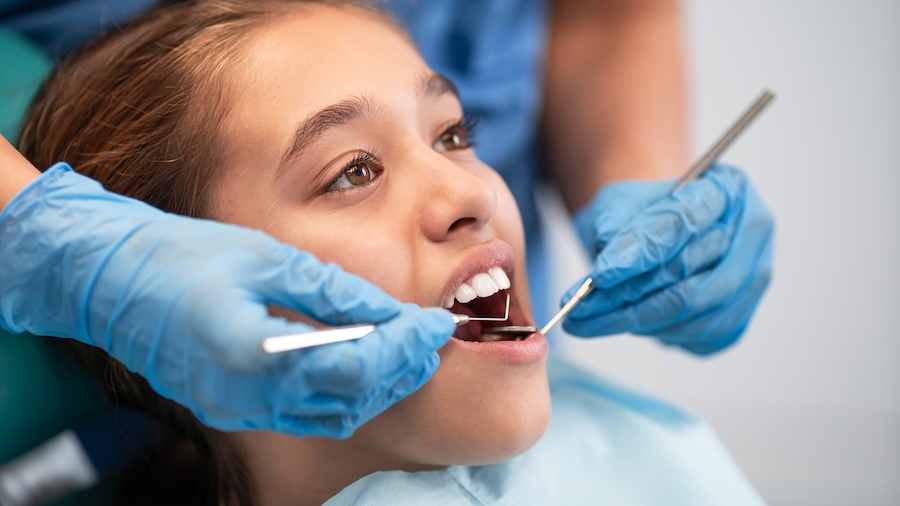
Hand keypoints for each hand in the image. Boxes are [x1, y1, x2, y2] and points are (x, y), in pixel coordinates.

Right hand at [0, 163, 454, 437]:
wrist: (107, 279)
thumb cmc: (180, 255)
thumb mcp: (265, 257)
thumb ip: (330, 291)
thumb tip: (388, 310)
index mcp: (256, 353)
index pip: (357, 366)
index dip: (405, 346)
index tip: (438, 323)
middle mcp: (249, 395)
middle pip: (351, 399)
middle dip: (401, 369)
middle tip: (434, 338)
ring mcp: (239, 408)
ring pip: (332, 415)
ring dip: (378, 386)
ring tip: (408, 349)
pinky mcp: (233, 406)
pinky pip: (305, 413)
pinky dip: (343, 393)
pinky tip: (363, 363)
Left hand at [562, 164, 773, 353]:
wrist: (655, 235)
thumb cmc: (638, 213)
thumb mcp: (616, 202)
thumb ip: (611, 223)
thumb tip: (610, 264)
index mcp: (727, 187)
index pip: (684, 221)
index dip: (641, 251)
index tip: (600, 275)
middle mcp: (751, 232)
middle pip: (688, 271)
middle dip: (626, 293)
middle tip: (579, 307)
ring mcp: (752, 278)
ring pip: (691, 309)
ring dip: (632, 319)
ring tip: (586, 318)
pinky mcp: (737, 319)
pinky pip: (693, 334)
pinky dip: (652, 331)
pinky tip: (620, 322)